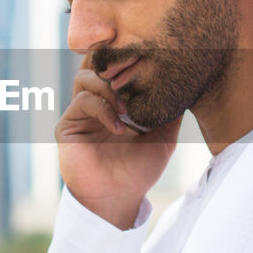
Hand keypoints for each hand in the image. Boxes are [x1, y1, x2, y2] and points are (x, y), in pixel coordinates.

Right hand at [56, 55, 180, 228]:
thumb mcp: (164, 136)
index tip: (146, 55)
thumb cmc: (140, 169)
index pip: (114, 66)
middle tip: (133, 67)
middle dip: (113, 61)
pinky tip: (119, 127)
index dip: (126, 55)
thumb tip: (185, 85)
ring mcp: (80, 111)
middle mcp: (95, 101)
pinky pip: (82, 101)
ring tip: (126, 107)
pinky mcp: (68, 125)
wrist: (119, 198)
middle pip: (95, 62)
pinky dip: (103, 108)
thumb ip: (170, 110)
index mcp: (114, 99)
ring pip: (86, 76)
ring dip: (108, 86)